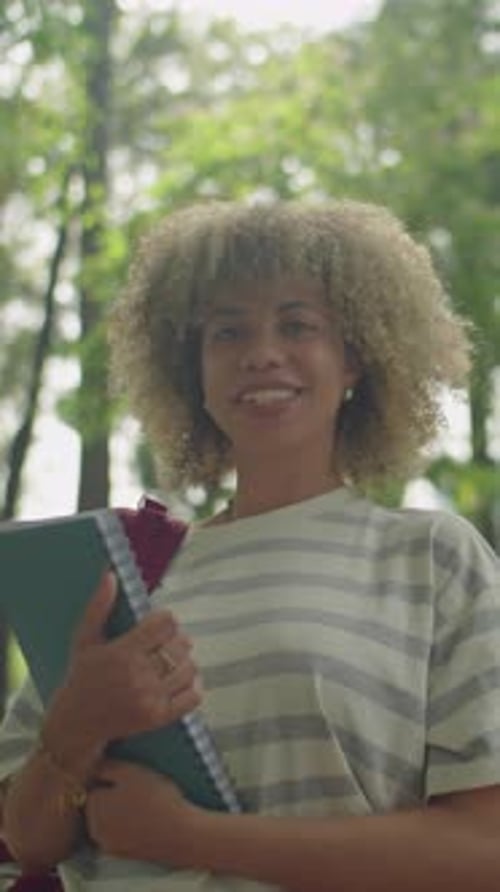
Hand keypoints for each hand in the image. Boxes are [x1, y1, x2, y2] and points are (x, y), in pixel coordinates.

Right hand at [43, 573, 201, 771]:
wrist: (76, 724)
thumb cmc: (82, 677)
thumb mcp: (84, 640)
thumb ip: (98, 607)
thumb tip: (111, 575)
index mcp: (123, 652)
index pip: (166, 623)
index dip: (166, 619)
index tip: (158, 624)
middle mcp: (139, 675)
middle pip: (181, 644)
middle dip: (176, 639)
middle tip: (165, 643)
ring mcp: (150, 698)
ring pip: (190, 668)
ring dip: (185, 661)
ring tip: (172, 661)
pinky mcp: (159, 717)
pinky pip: (193, 697)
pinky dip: (193, 686)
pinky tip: (179, 681)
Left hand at [86, 759, 197, 864]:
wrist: (180, 834)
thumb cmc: (154, 799)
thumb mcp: (130, 771)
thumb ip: (107, 767)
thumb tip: (94, 767)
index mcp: (93, 806)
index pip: (93, 787)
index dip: (110, 779)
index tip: (128, 779)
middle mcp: (94, 828)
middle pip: (99, 806)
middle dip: (111, 797)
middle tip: (137, 790)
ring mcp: (108, 845)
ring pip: (110, 821)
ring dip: (120, 813)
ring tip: (144, 804)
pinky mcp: (123, 854)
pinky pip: (121, 835)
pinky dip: (129, 827)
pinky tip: (147, 820)